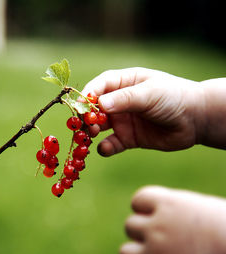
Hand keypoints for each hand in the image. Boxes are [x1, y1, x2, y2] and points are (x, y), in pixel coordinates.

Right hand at [82, 67, 204, 155]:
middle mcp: (119, 101)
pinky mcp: (128, 138)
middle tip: (82, 125)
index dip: (87, 96)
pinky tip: (105, 149)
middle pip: (94, 108)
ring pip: (99, 127)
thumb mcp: (149, 93)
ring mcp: (122, 120)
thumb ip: (125, 99)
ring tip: (91, 136)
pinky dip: (105, 148)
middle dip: (86, 116)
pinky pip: (111, 144)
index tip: (79, 106)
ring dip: (91, 132)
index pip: (98, 86)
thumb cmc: (174, 97)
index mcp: (123, 83)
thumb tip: (98, 104)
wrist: (197, 119)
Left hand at [121, 185, 225, 253]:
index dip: (146, 209)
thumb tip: (159, 213)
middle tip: (163, 240)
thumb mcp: (202, 210)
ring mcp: (157, 252)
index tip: (159, 216)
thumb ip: (177, 210)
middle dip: (143, 233)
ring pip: (126, 252)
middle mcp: (159, 226)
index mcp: (170, 204)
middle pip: (130, 226)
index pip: (139, 200)